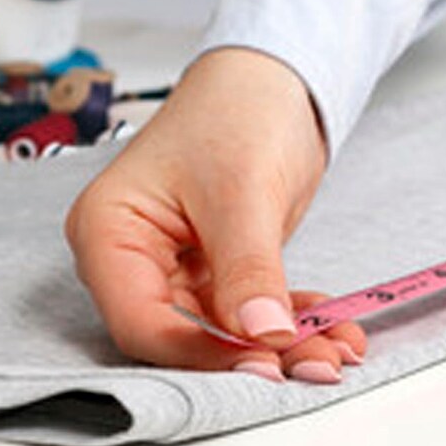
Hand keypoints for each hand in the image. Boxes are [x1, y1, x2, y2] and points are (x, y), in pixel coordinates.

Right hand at [65, 48, 365, 381]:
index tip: (260, 363)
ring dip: (283, 346)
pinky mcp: (217, 270)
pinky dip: (292, 322)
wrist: (273, 77)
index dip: (199, 352)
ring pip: (224, 332)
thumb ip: (248, 268)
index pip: (141, 320)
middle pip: (182, 335)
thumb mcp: (241, 190)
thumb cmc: (235, 108)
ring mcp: (175, 267)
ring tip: (337, 352)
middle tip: (312, 367)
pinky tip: (335, 330)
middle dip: (251, 357)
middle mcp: (134, 257)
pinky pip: (251, 312)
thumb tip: (264, 335)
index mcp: (108, 231)